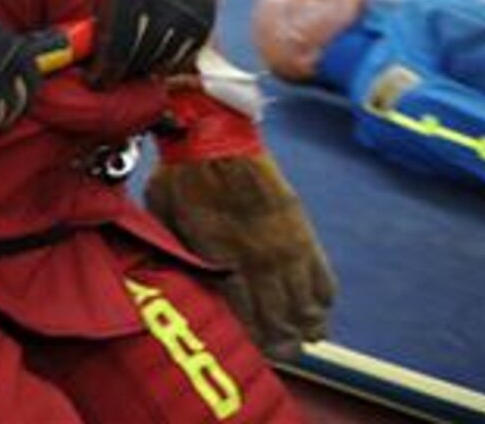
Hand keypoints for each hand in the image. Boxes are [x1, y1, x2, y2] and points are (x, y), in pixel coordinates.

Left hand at [90, 0, 214, 87]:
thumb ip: (81, 6)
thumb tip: (58, 44)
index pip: (118, 44)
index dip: (105, 69)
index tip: (95, 82)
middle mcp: (163, 0)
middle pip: (139, 56)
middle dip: (120, 72)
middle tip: (106, 79)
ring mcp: (187, 12)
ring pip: (160, 60)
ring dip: (140, 68)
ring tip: (124, 66)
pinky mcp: (203, 22)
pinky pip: (181, 56)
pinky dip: (162, 63)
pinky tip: (146, 58)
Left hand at [145, 89, 334, 357]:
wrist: (213, 130)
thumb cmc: (178, 174)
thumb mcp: (161, 215)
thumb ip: (175, 252)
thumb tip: (178, 286)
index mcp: (220, 257)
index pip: (243, 319)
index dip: (250, 342)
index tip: (250, 352)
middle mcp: (257, 257)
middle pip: (279, 322)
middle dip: (280, 344)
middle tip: (280, 353)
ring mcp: (283, 245)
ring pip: (306, 307)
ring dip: (304, 328)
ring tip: (301, 338)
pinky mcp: (301, 229)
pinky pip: (323, 279)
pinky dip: (321, 301)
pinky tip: (315, 310)